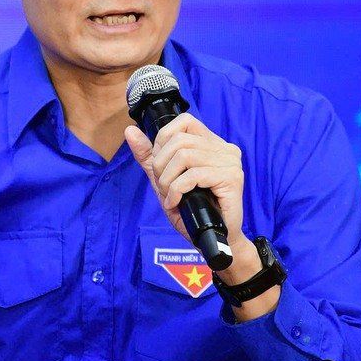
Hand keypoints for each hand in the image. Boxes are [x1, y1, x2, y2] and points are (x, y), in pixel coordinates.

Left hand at [123, 113, 245, 247]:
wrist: (212, 238)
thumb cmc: (191, 210)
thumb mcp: (164, 179)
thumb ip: (148, 156)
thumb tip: (129, 131)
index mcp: (212, 143)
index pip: (184, 121)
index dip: (163, 141)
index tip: (162, 167)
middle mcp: (225, 148)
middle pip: (179, 140)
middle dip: (161, 166)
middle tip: (164, 188)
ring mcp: (230, 162)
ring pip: (184, 156)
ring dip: (168, 181)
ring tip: (170, 196)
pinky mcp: (231, 178)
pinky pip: (193, 175)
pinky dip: (176, 190)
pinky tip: (176, 203)